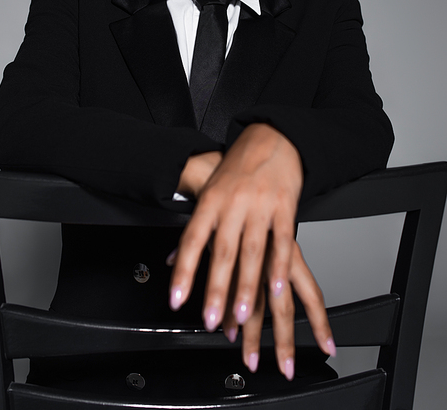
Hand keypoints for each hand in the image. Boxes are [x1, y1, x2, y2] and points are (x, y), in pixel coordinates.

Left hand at [168, 123, 334, 378]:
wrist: (270, 137)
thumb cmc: (237, 168)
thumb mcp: (210, 192)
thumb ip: (196, 228)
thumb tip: (172, 259)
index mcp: (211, 201)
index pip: (191, 239)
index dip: (183, 271)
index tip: (176, 299)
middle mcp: (233, 204)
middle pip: (222, 252)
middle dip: (216, 290)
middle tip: (211, 320)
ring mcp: (260, 206)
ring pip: (252, 252)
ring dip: (246, 288)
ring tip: (241, 317)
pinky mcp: (285, 207)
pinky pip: (282, 242)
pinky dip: (279, 268)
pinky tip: (275, 290)